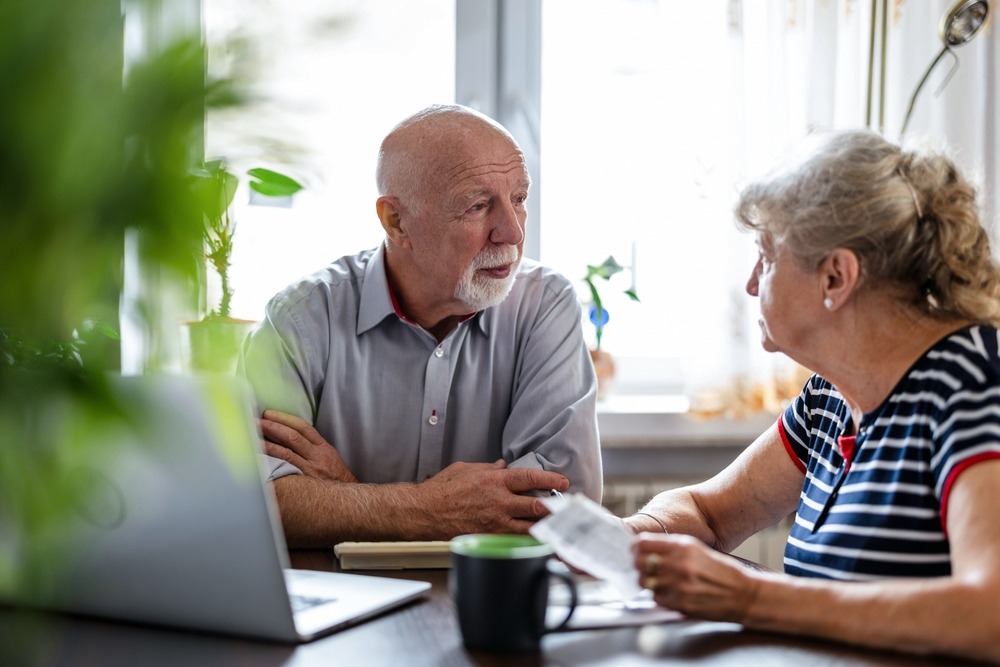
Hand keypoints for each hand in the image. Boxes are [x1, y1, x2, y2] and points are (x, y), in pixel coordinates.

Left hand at [258, 410, 357, 482]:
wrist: (346, 499)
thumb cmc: (336, 479)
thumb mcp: (329, 458)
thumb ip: (313, 447)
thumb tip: (289, 438)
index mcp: (323, 448)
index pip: (303, 427)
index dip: (285, 418)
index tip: (270, 414)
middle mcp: (317, 456)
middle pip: (293, 436)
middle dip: (273, 426)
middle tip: (256, 421)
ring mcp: (310, 469)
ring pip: (286, 452)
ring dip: (268, 443)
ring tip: (253, 437)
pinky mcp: (304, 482)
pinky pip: (285, 469)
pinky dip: (272, 462)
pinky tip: (260, 459)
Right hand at [418, 459, 569, 535]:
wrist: (425, 511)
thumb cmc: (442, 489)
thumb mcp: (467, 469)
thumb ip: (488, 468)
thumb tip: (503, 466)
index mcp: (494, 481)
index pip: (529, 479)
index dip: (550, 481)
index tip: (563, 483)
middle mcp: (498, 502)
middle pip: (535, 507)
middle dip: (554, 508)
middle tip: (566, 509)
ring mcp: (495, 522)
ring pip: (529, 528)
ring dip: (544, 527)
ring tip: (557, 526)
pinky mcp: (489, 537)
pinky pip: (514, 540)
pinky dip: (527, 540)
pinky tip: (536, 540)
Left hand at [634, 533, 760, 622]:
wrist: (742, 594)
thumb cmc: (720, 570)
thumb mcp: (697, 549)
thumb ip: (671, 547)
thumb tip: (644, 546)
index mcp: (682, 547)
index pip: (642, 543)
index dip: (635, 547)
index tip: (636, 550)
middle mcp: (678, 565)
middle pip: (639, 563)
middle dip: (639, 565)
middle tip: (645, 567)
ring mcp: (678, 586)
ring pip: (645, 582)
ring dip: (648, 581)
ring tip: (659, 580)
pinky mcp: (680, 604)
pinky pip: (656, 598)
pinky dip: (659, 596)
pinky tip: (670, 592)